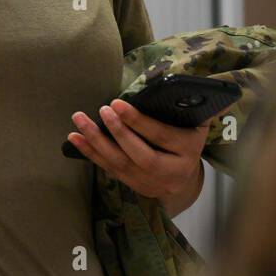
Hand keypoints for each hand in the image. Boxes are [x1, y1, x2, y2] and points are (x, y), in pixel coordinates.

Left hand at [67, 98, 212, 212]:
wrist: (183, 178)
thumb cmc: (185, 139)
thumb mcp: (196, 123)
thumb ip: (197, 107)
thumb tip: (201, 91)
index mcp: (189, 151)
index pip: (162, 137)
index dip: (138, 121)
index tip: (117, 104)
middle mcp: (171, 171)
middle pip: (141, 155)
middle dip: (118, 132)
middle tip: (102, 110)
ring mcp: (150, 182)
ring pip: (121, 164)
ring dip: (96, 141)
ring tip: (79, 119)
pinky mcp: (133, 184)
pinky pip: (109, 168)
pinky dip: (90, 153)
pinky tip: (74, 138)